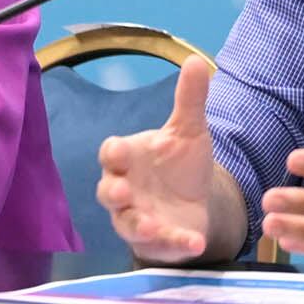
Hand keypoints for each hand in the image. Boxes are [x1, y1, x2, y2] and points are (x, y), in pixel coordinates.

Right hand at [96, 55, 215, 260]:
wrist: (195, 201)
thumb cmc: (180, 164)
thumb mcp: (189, 131)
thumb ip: (189, 99)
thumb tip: (196, 59)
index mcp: (129, 159)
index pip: (110, 153)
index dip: (113, 153)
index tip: (120, 151)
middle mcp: (126, 189)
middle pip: (107, 192)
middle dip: (113, 192)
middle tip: (124, 191)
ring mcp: (138, 218)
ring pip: (127, 224)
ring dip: (137, 225)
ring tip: (150, 226)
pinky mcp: (157, 242)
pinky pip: (162, 245)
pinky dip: (176, 244)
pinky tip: (194, 241)